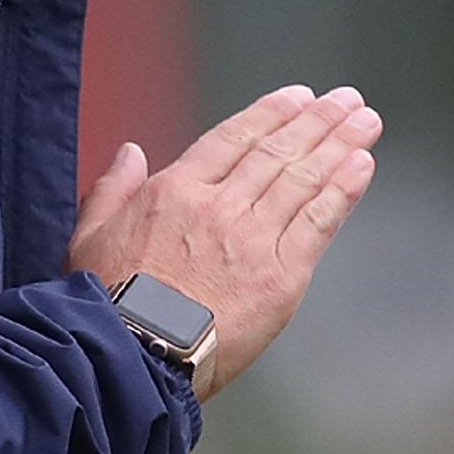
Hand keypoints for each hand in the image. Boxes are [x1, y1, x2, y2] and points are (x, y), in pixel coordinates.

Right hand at [66, 84, 381, 397]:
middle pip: (278, 151)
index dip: (271, 113)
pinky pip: (319, 221)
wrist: (135, 356)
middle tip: (347, 99)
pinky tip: (361, 167)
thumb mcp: (89, 236)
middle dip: (318, 121)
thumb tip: (131, 152)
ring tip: (365, 121)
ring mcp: (254, 238)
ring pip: (304, 178)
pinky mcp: (281, 275)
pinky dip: (342, 190)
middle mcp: (220, 205)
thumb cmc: (108, 303)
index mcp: (176, 191)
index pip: (234, 138)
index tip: (298, 97)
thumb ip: (111, 189)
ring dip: (339, 144)